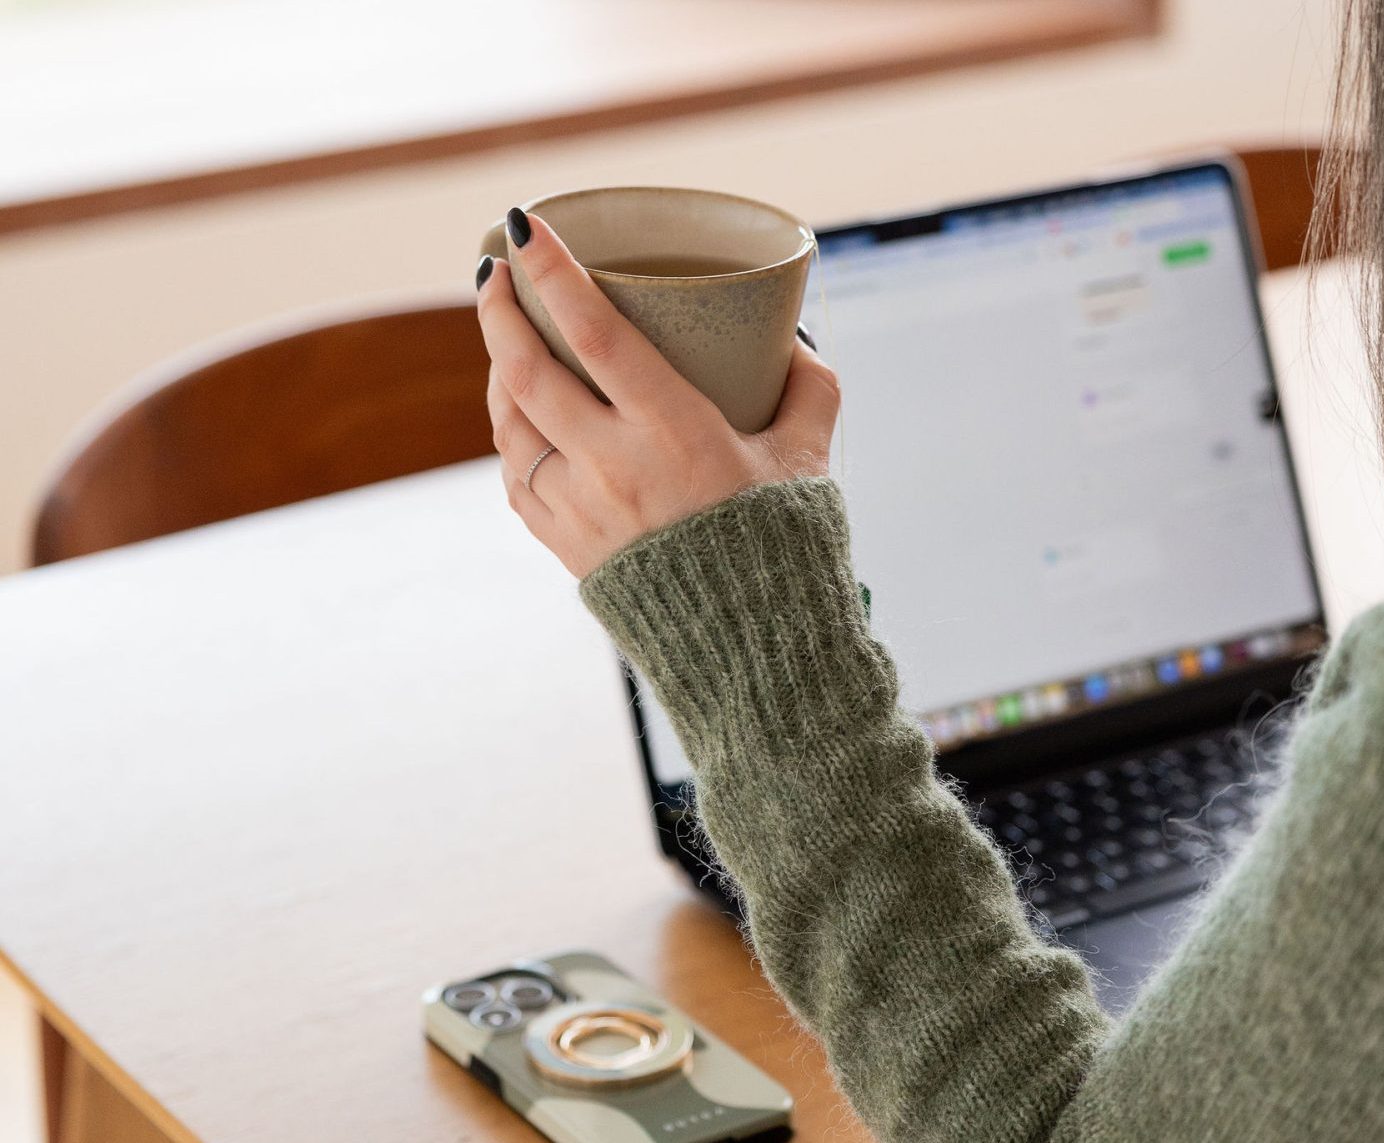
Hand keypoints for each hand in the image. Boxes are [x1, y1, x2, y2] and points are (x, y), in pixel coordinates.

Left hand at [475, 211, 840, 578]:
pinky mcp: (565, 545)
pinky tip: (521, 414)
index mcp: (672, 431)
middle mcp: (612, 465)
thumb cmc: (783, 549)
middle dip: (499, 308)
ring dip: (499, 369)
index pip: (593, 331)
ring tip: (507, 337)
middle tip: (495, 269)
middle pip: (527, 368)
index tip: (525, 227)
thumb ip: (808, 388)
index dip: (552, 271)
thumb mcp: (809, 459)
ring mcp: (579, 509)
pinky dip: (512, 434)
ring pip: (510, 422)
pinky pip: (517, 476)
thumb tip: (792, 341)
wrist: (753, 651)